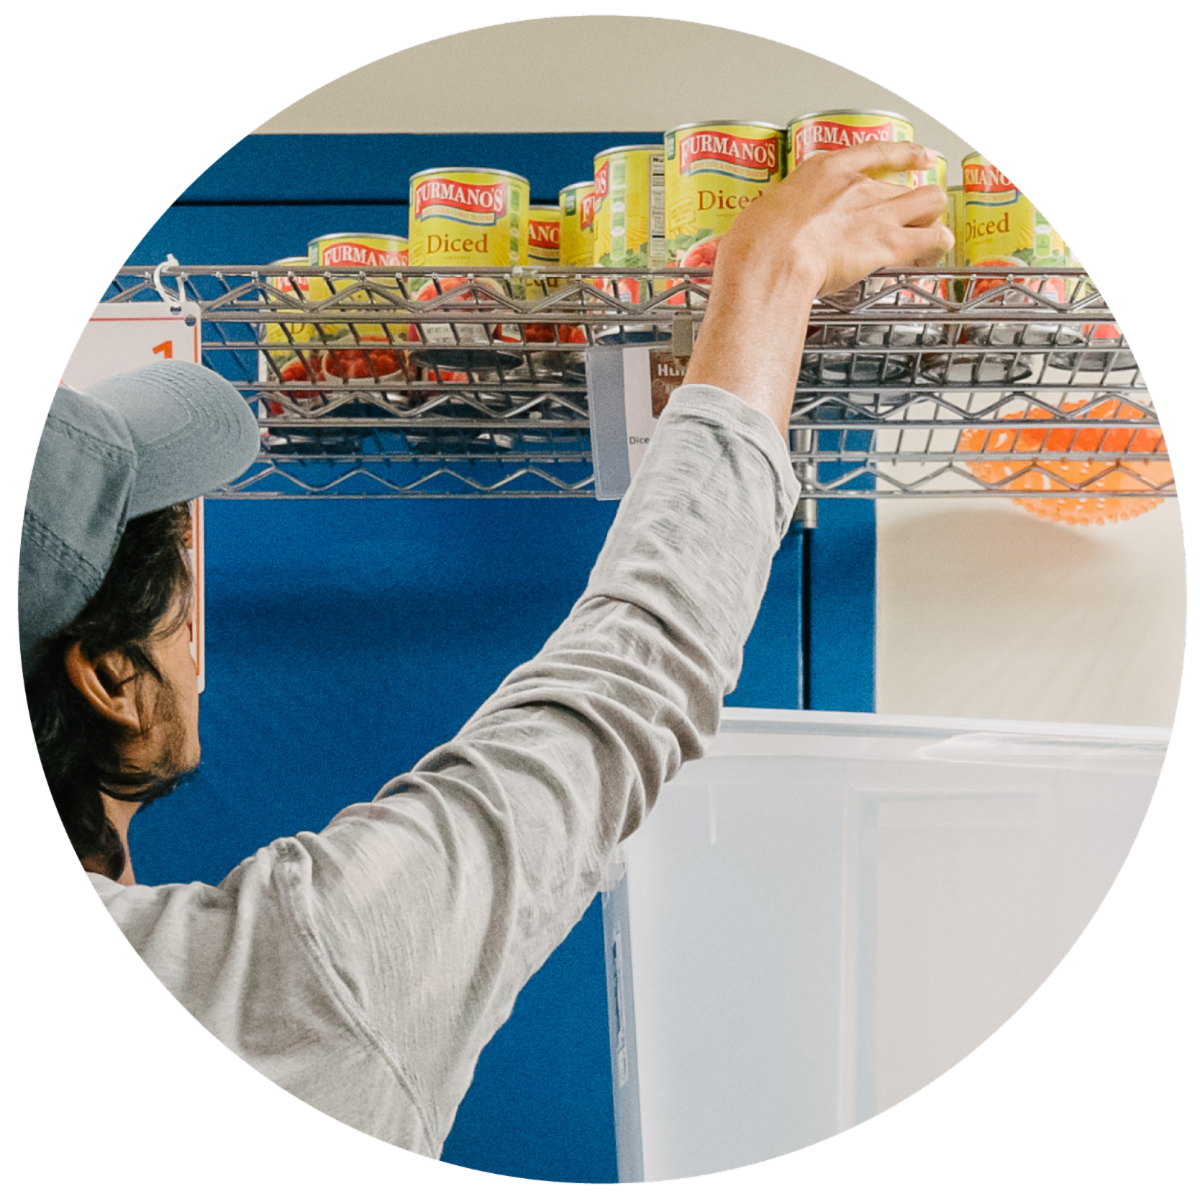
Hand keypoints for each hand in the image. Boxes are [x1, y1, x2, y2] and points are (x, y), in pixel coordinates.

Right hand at [683, 142, 952, 437]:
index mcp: (823, 171)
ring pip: (929, 202)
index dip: (899, 155)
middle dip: (917, 195)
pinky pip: (930, 239)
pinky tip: (940, 252)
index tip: (914, 157)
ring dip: (934, 217)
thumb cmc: (754, 245)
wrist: (769, 261)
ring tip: (937, 232)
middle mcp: (856, 186)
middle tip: (920, 208)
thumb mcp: (755, 222)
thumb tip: (728, 249)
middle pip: (906, 181)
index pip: (872, 153)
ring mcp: (875, 212)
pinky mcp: (886, 244)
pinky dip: (939, 245)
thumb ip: (762, 228)